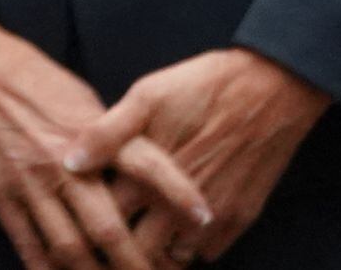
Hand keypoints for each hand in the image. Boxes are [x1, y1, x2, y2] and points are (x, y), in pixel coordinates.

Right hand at [0, 18, 197, 269]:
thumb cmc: (26, 73)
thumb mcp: (79, 94)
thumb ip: (108, 135)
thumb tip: (135, 164)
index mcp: (89, 130)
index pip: (147, 166)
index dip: (180, 195)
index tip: (205, 219)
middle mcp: (63, 162)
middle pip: (108, 228)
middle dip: (137, 264)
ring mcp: (29, 182)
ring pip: (68, 248)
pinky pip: (27, 244)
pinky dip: (46, 269)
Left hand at [70, 49, 328, 261]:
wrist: (271, 90)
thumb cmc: (202, 88)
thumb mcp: (147, 96)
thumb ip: (106, 133)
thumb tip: (68, 162)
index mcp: (147, 175)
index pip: (105, 217)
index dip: (87, 219)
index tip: (75, 218)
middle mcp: (178, 206)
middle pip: (137, 249)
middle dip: (118, 248)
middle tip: (102, 241)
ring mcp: (212, 218)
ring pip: (173, 258)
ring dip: (155, 253)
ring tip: (138, 240)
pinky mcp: (239, 219)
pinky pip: (207, 254)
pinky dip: (188, 251)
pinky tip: (174, 236)